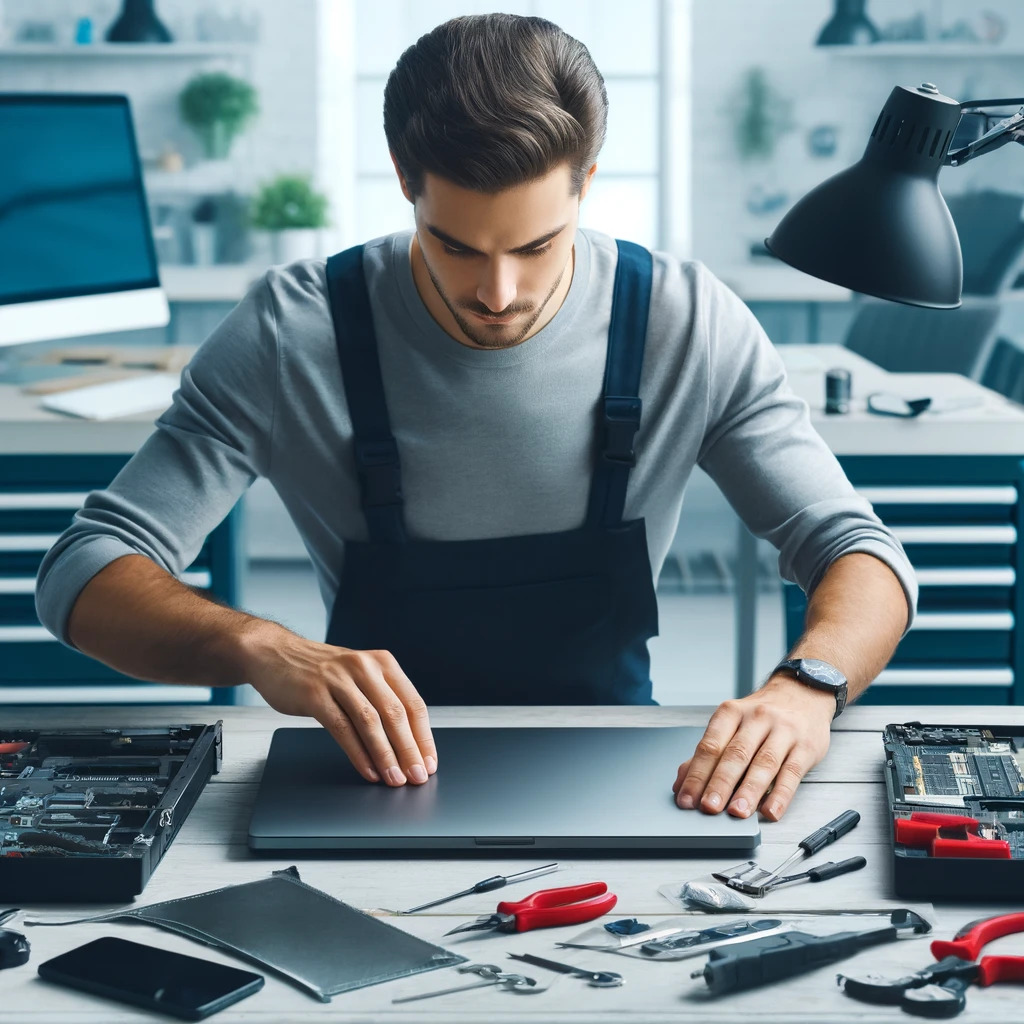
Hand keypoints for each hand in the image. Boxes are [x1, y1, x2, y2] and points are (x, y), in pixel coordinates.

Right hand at [237, 621, 435, 786]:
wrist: (275, 653)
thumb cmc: (321, 671)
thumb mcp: (359, 675)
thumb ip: (382, 699)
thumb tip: (407, 743)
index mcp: (383, 663)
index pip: (413, 704)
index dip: (424, 737)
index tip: (429, 762)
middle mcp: (364, 668)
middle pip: (395, 714)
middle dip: (409, 750)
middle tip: (417, 776)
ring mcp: (338, 680)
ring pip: (370, 722)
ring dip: (386, 755)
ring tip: (395, 779)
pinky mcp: (314, 694)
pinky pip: (342, 728)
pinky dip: (358, 753)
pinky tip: (368, 771)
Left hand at [671, 676, 833, 819]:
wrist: (803, 693)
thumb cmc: (762, 715)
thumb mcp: (732, 723)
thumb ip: (709, 752)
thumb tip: (682, 783)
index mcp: (732, 713)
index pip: (710, 746)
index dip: (697, 774)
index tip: (687, 799)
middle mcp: (757, 719)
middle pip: (735, 754)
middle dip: (720, 783)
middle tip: (708, 807)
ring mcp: (783, 732)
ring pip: (764, 764)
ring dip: (749, 791)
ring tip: (737, 812)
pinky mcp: (806, 747)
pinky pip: (792, 773)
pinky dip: (781, 795)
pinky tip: (770, 811)